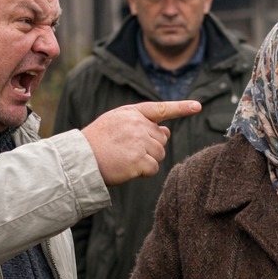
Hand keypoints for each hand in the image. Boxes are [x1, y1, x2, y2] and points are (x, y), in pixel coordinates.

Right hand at [80, 100, 201, 184]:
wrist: (79, 159)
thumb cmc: (97, 143)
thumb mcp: (117, 125)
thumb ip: (142, 125)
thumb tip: (167, 131)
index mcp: (132, 113)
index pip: (161, 109)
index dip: (181, 108)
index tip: (197, 106)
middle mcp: (137, 124)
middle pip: (161, 140)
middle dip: (150, 148)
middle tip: (128, 151)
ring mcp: (138, 141)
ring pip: (159, 154)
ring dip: (147, 161)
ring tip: (126, 159)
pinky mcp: (138, 159)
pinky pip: (154, 168)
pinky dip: (144, 172)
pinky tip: (128, 169)